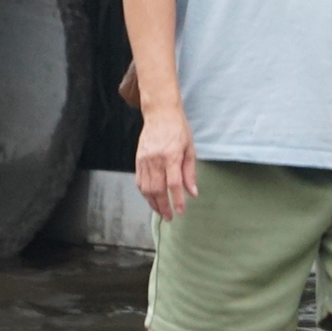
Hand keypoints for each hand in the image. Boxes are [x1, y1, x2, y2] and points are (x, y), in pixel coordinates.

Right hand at [133, 106, 198, 220]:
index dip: (177, 200)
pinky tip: (151, 199)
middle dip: (163, 206)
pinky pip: (139, 181)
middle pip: (157, 189)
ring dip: (153, 203)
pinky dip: (145, 193)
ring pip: (146, 188)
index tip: (181, 212)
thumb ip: (190, 172)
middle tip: (170, 217)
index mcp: (171, 155)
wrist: (160, 113)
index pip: (173, 183)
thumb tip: (193, 193)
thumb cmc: (178, 129)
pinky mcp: (138, 160)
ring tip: (161, 211)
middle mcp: (155, 159)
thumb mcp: (189, 149)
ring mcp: (144, 160)